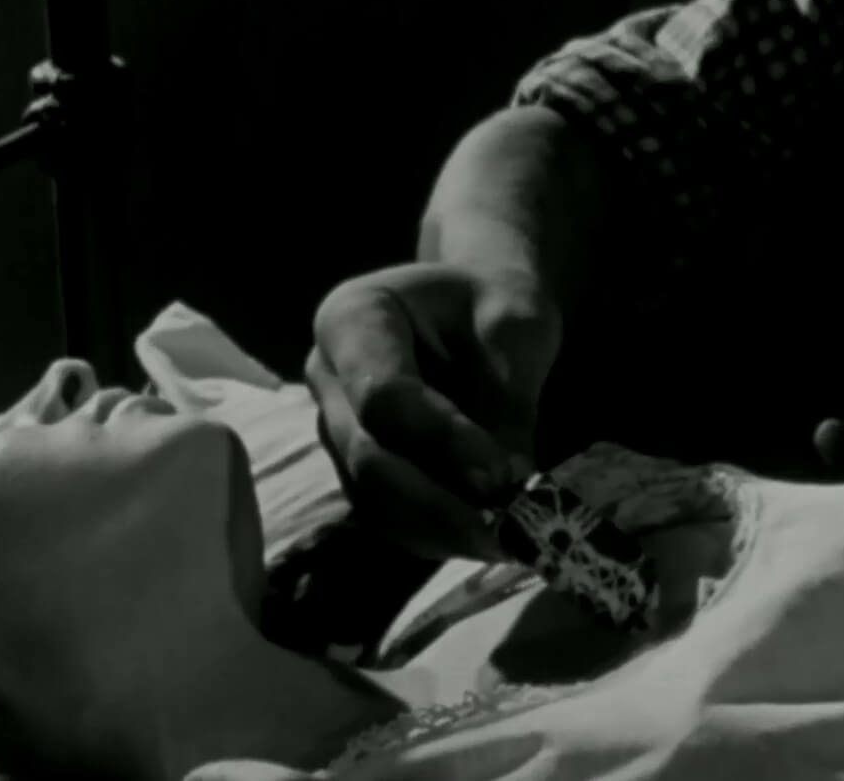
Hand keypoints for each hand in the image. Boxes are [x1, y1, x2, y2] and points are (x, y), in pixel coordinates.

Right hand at [306, 261, 561, 560]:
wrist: (473, 309)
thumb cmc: (492, 303)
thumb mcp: (515, 325)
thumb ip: (508, 399)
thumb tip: (509, 485)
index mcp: (353, 316)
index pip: (382, 394)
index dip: (440, 440)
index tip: (502, 473)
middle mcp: (328, 375)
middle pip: (369, 454)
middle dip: (440, 502)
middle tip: (509, 529)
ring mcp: (335, 427)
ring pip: (373, 497)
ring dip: (442, 528)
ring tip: (508, 539)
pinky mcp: (354, 468)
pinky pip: (387, 516)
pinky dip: (438, 535)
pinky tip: (488, 538)